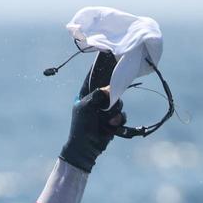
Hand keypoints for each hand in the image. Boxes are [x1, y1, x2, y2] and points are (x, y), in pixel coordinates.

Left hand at [59, 51, 126, 172]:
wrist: (86, 149)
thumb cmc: (81, 127)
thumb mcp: (86, 108)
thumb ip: (98, 95)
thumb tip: (110, 89)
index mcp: (86, 93)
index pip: (94, 76)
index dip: (102, 67)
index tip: (110, 54)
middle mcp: (96, 99)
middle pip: (111, 89)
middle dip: (113, 99)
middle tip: (109, 105)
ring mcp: (104, 109)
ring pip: (118, 103)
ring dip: (116, 113)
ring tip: (108, 122)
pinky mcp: (112, 119)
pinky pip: (122, 114)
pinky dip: (119, 121)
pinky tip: (112, 127)